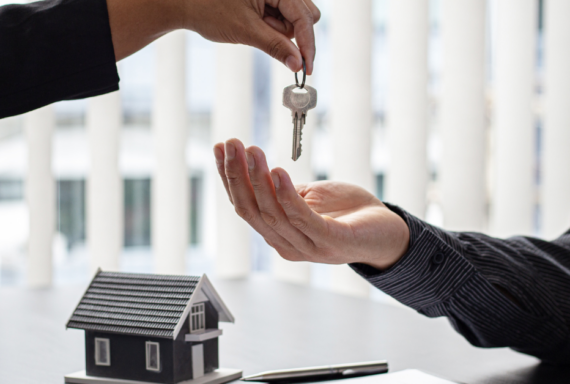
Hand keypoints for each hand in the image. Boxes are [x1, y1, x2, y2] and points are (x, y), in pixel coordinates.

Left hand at [184, 0, 319, 73]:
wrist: (186, 3)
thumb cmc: (210, 10)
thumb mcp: (246, 31)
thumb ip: (276, 46)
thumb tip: (298, 64)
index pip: (305, 17)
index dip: (307, 45)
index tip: (306, 68)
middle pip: (306, 15)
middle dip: (290, 33)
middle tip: (264, 33)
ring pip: (295, 18)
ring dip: (280, 30)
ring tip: (254, 26)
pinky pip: (282, 17)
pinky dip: (272, 26)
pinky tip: (254, 23)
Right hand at [213, 139, 409, 269]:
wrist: (388, 232)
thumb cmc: (349, 213)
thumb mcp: (309, 198)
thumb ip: (283, 193)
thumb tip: (258, 170)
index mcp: (279, 234)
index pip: (245, 206)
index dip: (230, 178)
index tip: (221, 149)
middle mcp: (287, 244)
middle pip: (252, 210)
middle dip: (237, 175)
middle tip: (231, 145)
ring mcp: (308, 246)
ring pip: (272, 213)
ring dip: (258, 180)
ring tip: (252, 151)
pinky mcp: (331, 241)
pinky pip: (302, 218)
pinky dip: (286, 195)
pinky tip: (277, 172)